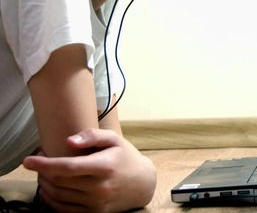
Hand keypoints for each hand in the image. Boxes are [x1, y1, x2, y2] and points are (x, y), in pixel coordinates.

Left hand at [23, 128, 156, 212]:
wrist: (142, 183)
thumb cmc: (126, 157)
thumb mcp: (114, 139)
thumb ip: (93, 135)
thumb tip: (69, 141)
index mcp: (105, 166)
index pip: (67, 167)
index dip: (44, 164)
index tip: (28, 160)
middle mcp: (100, 187)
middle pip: (59, 182)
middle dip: (42, 172)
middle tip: (39, 163)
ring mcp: (97, 203)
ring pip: (58, 196)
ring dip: (45, 185)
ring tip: (44, 174)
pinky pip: (64, 210)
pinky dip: (51, 200)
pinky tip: (49, 189)